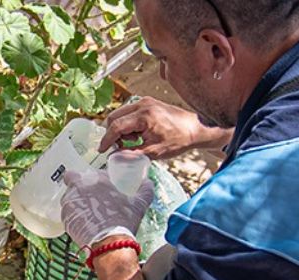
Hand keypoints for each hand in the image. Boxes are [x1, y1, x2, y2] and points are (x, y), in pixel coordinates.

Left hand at [60, 169, 153, 248]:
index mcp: (95, 180)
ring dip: (75, 201)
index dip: (90, 178)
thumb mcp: (139, 204)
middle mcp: (78, 188)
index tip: (97, 186)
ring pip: (67, 198)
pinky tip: (85, 223)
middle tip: (89, 197)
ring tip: (88, 211)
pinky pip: (67, 214)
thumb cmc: (123, 221)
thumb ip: (145, 190)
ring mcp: (69, 203)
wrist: (108, 243)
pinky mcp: (65, 219)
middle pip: (71, 181)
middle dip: (78, 187)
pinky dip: (73, 216)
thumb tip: (148, 182)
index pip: (85, 172)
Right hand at [99, 97, 232, 159]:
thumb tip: (114, 157)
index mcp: (144, 116)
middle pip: (114, 118)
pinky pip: (128, 113)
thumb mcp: (154, 152)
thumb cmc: (180, 139)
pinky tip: (137, 134)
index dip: (107, 140)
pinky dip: (128, 124)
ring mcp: (145, 102)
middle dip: (113, 134)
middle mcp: (143, 104)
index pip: (116, 126)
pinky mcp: (147, 103)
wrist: (196, 128)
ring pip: (120, 115)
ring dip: (120, 130)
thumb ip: (131, 154)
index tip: (102, 150)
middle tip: (120, 148)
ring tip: (133, 142)